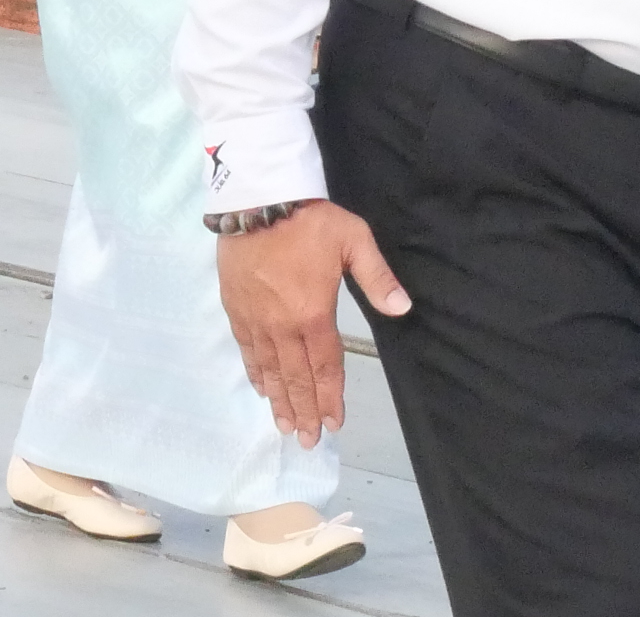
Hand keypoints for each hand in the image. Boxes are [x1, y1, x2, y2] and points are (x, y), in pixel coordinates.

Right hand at [217, 202, 407, 444]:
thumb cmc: (310, 220)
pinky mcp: (236, 308)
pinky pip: (246, 349)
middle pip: (296, 377)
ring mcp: (256, 319)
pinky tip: (260, 387)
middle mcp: (283, 325)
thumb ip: (378, 278)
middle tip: (306, 440)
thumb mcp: (354, 241)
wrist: (258, 199)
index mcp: (314, 313)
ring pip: (269, 369)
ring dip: (279, 400)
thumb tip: (404, 309)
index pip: (326, 366)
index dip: (331, 397)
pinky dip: (254, 371)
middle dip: (304, 411)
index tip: (333, 424)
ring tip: (285, 426)